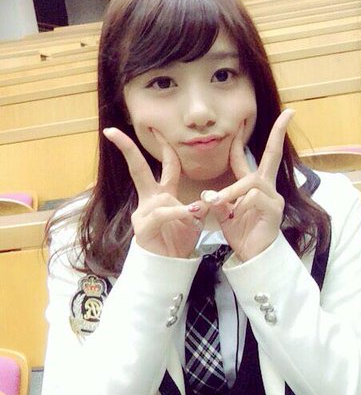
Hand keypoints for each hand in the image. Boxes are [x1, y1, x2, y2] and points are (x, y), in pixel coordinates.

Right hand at [103, 127, 206, 257]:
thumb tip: (212, 192)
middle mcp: (150, 199)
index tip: (159, 127)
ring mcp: (144, 214)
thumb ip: (202, 202)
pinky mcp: (144, 229)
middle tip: (113, 131)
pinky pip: (163, 216)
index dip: (165, 146)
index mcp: (162, 193)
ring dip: (181, 206)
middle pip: (137, 169)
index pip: (164, 164)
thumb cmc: (178, 241)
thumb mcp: (195, 218)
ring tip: (199, 211)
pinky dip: (179, 214)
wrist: (168, 267)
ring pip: (159, 199)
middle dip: (126, 149)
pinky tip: (192, 214)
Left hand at [202, 110, 293, 261]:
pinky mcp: (274, 209)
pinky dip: (238, 204)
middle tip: (289, 113)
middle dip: (279, 132)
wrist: (253, 257)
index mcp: (255, 185)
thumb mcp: (224, 213)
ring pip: (250, 182)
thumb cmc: (242, 234)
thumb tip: (209, 192)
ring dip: (231, 191)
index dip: (244, 140)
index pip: (253, 157)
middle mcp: (267, 187)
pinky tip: (233, 215)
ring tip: (215, 202)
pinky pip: (253, 197)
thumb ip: (219, 199)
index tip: (244, 121)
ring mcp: (273, 197)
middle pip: (273, 154)